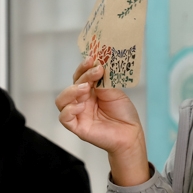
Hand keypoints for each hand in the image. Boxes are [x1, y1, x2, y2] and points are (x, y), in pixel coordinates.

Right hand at [55, 57, 149, 185]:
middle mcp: (82, 100)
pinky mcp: (77, 126)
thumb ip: (103, 82)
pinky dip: (69, 110)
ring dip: (71, 91)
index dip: (84, 67)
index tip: (92, 59)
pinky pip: (64, 118)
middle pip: (72, 85)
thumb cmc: (123, 113)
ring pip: (62, 100)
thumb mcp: (115, 92)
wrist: (131, 133)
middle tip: (96, 71)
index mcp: (90, 91)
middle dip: (83, 76)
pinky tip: (80, 105)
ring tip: (86, 88)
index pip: (80, 76)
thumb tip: (96, 66)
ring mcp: (78, 113)